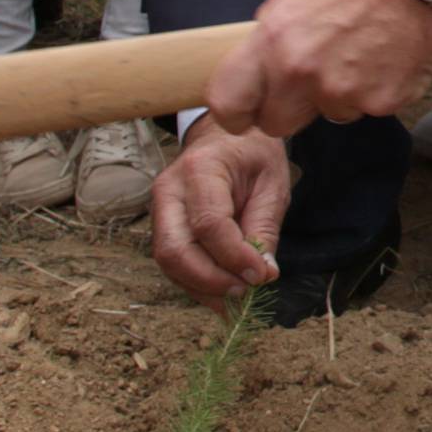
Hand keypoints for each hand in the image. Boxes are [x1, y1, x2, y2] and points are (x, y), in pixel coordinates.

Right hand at [149, 122, 290, 304]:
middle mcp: (169, 190)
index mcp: (200, 169)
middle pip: (175, 250)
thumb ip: (265, 229)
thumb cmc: (252, 155)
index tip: (262, 274)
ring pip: (169, 263)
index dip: (234, 257)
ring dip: (204, 288)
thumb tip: (263, 275)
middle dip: (211, 281)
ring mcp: (159, 209)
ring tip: (239, 294)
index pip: (208, 224)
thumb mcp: (272, 184)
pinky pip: (172, 265)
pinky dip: (197, 285)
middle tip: (246, 289)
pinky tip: (225, 291)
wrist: (224, 137)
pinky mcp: (161, 227)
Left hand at [206, 0, 431, 141]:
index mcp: (274, 37)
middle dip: (291, 109)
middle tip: (314, 81)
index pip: (228, 100)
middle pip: (276, 123)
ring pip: (329, 115)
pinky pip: (369, 108)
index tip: (246, 112)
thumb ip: (278, 28)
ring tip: (364, 52)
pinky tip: (390, 57)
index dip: (235, 112)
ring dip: (341, 95)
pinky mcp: (381, 103)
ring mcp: (342, 91)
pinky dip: (378, 90)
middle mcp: (301, 70)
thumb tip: (264, 54)